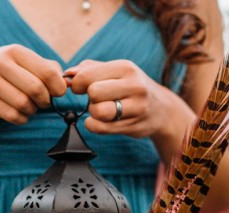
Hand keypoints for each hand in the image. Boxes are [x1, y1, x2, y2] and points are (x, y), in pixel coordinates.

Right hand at [0, 45, 66, 124]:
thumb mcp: (21, 62)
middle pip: (36, 89)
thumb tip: (67, 83)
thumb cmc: (2, 71)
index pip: (47, 72)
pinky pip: (11, 115)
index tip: (57, 93)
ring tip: (29, 108)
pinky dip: (21, 119)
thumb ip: (46, 69)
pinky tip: (19, 115)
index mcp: (14, 51)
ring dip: (32, 111)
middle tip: (42, 103)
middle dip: (45, 101)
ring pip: (23, 104)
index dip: (58, 87)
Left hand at [66, 60, 184, 139]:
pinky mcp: (134, 125)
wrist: (161, 109)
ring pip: (98, 112)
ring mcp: (137, 107)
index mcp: (125, 67)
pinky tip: (100, 122)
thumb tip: (67, 74)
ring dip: (94, 113)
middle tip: (97, 99)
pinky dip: (94, 126)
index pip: (87, 76)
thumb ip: (88, 69)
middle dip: (89, 98)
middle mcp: (134, 85)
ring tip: (102, 110)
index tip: (81, 88)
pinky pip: (101, 128)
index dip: (77, 84)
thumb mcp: (114, 71)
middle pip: (93, 93)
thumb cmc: (130, 87)